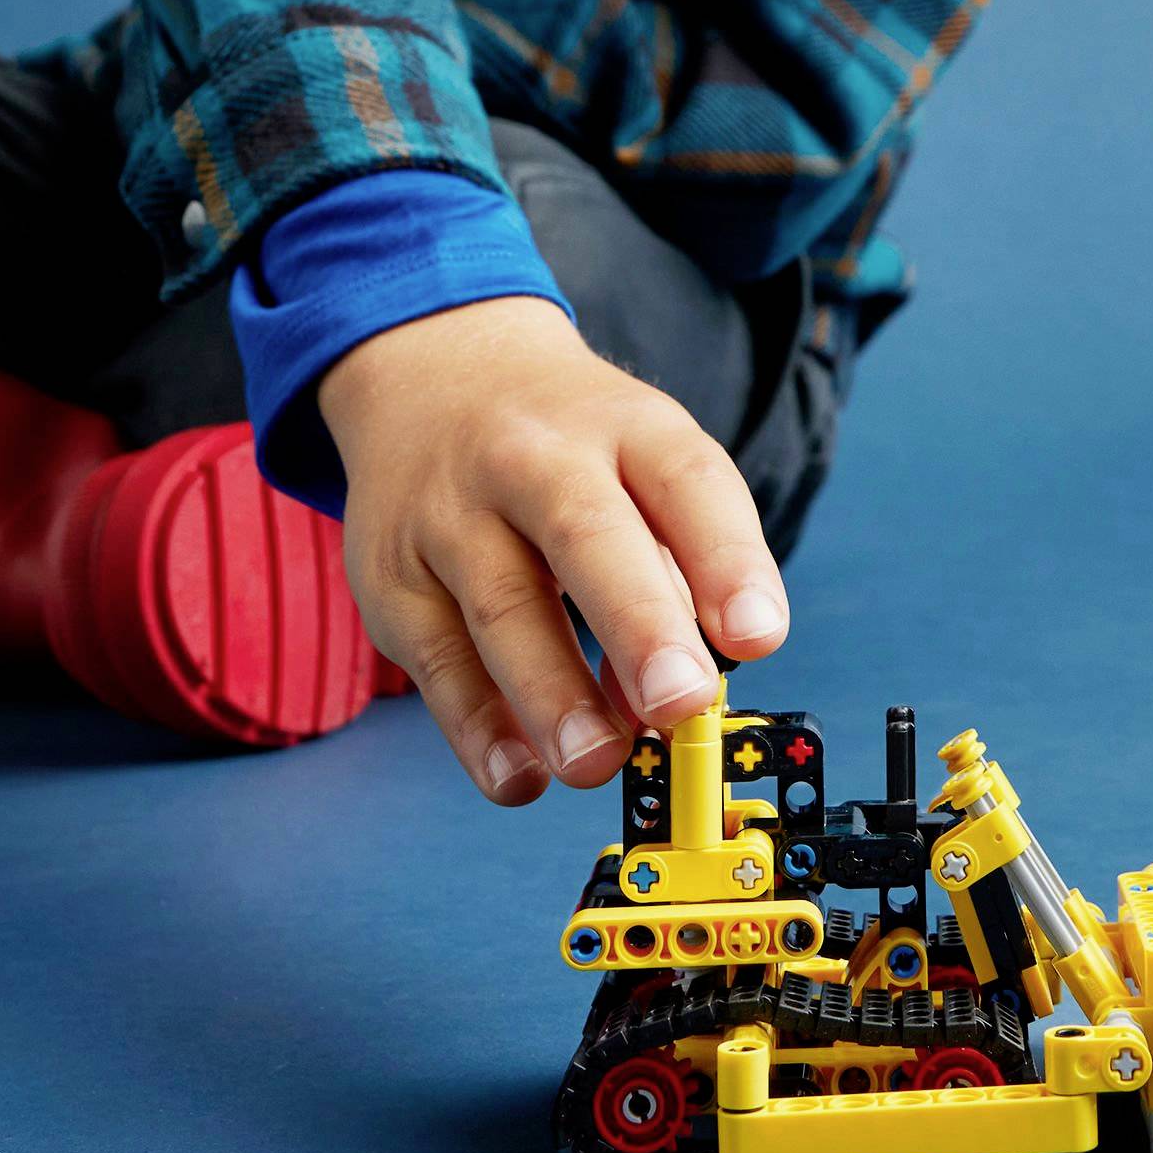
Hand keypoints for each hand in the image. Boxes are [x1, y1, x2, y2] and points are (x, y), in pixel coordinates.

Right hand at [318, 293, 791, 805]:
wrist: (433, 374)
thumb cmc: (569, 446)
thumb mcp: (639, 462)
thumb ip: (676, 570)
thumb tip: (680, 704)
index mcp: (621, 424)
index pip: (685, 479)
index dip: (727, 558)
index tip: (759, 636)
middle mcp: (531, 457)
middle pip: (585, 532)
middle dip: (637, 623)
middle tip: (680, 702)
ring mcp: (451, 513)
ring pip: (502, 605)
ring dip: (554, 695)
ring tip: (599, 762)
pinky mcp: (393, 577)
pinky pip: (438, 662)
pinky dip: (478, 728)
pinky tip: (521, 777)